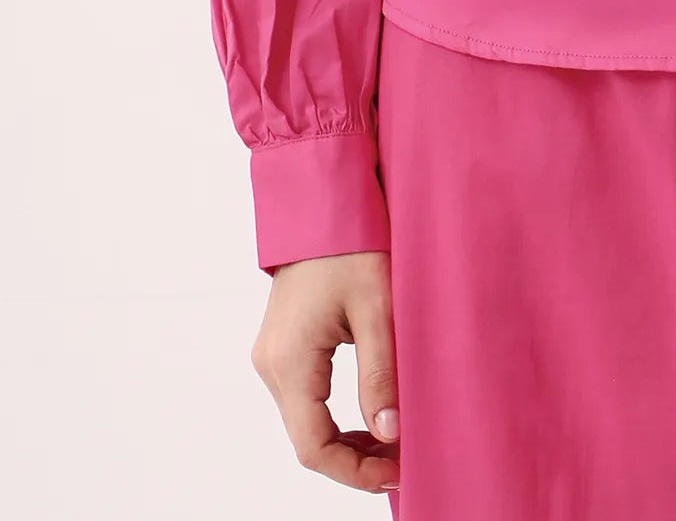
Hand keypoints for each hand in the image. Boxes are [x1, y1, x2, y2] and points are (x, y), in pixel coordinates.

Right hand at [250, 250, 400, 492]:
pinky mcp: (282, 346)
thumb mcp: (377, 307)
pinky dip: (336, 416)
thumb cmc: (351, 244)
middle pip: (308, 441)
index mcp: (290, 361)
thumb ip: (381, 373)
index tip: (399, 472)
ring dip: (347, 439)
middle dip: (355, 459)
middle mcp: (271, 365)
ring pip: (306, 423)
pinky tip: (370, 411)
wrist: (322, 203)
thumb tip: (389, 434)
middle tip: (404, 459)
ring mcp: (272, 356)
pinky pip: (306, 398)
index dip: (356, 471)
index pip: (314, 448)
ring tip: (394, 439)